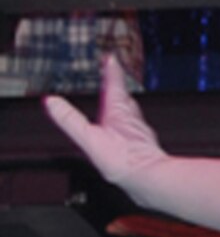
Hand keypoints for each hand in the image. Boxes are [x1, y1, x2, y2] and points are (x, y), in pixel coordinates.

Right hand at [43, 54, 163, 194]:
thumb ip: (70, 120)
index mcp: (118, 113)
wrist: (150, 179)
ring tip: (118, 98)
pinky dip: (127, 122)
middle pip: (124, 96)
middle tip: (113, 74)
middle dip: (117, 84)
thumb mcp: (88, 138)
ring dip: (123, 102)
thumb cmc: (124, 161)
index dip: (112, 70)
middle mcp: (131, 119)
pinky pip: (133, 127)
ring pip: (131, 111)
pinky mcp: (143, 145)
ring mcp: (139, 132)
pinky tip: (125, 131)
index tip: (110, 57)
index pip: (115, 85)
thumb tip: (52, 102)